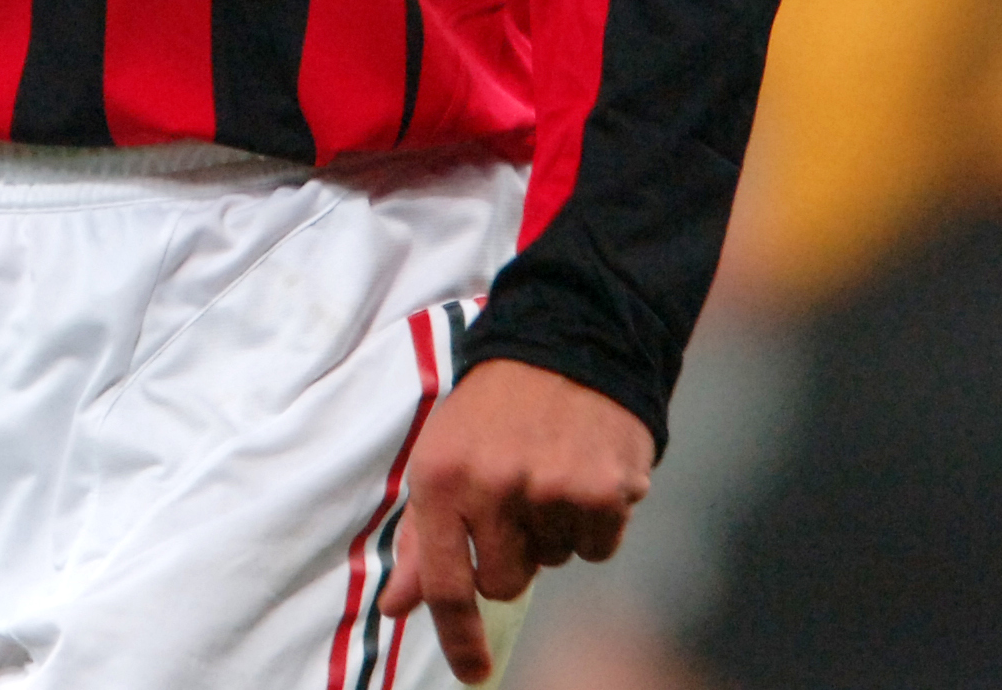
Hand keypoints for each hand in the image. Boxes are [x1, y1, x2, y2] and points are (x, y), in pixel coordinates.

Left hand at [380, 357, 654, 683]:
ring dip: (551, 533)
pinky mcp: (604, 491)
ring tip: (547, 472)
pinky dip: (593, 525)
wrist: (567, 345)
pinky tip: (582, 474)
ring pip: (554, 563)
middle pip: (504, 584)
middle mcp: (492, 485)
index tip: (472, 673)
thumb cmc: (492, 413)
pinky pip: (597, 549)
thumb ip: (422, 540)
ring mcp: (551, 489)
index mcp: (440, 477)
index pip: (445, 582)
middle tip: (513, 501)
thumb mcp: (441, 459)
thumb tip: (396, 609)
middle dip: (510, 557)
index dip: (457, 635)